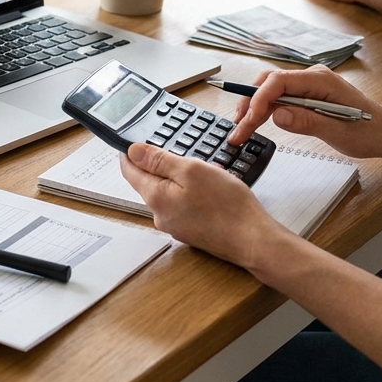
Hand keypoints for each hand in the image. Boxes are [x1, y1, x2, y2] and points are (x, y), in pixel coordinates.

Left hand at [119, 143, 280, 264]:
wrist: (252, 240)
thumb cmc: (227, 206)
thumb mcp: (192, 170)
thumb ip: (159, 160)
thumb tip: (132, 151)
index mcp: (155, 197)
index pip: (129, 170)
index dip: (130, 152)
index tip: (135, 141)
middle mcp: (160, 215)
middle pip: (149, 181)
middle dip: (162, 164)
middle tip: (183, 153)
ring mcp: (175, 225)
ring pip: (168, 192)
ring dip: (180, 179)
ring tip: (206, 172)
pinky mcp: (189, 231)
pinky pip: (182, 205)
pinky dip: (191, 193)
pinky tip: (211, 190)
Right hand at [229, 65, 381, 159]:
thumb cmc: (369, 132)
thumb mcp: (338, 132)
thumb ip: (307, 121)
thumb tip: (277, 115)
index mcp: (321, 80)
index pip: (279, 81)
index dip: (259, 99)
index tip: (248, 120)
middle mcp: (312, 77)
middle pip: (270, 83)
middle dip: (250, 104)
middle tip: (237, 128)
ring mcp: (309, 85)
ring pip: (271, 90)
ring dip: (254, 108)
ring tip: (241, 129)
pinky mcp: (308, 95)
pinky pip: (280, 98)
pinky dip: (266, 110)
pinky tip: (256, 123)